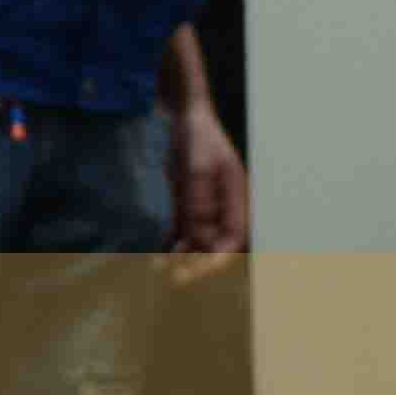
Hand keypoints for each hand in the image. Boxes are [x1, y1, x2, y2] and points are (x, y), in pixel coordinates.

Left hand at [167, 95, 249, 261]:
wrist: (185, 118)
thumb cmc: (198, 137)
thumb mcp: (197, 168)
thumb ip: (198, 203)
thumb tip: (197, 238)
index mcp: (236, 197)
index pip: (234, 235)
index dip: (222, 255)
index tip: (203, 269)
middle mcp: (223, 206)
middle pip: (217, 242)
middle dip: (200, 261)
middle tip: (178, 276)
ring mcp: (206, 205)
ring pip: (198, 239)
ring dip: (183, 255)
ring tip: (162, 267)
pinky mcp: (189, 203)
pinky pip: (183, 228)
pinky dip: (172, 241)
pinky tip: (159, 254)